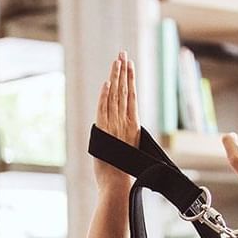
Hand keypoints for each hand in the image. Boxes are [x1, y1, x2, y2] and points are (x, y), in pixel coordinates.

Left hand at [93, 51, 140, 192]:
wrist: (117, 183)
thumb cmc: (124, 172)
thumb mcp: (129, 151)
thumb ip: (127, 137)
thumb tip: (126, 130)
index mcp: (134, 127)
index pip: (132, 97)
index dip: (130, 79)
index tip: (130, 65)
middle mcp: (125, 123)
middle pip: (124, 92)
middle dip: (124, 71)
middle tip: (123, 53)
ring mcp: (114, 126)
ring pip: (115, 97)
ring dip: (115, 77)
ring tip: (117, 60)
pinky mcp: (104, 132)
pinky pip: (104, 109)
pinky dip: (105, 95)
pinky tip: (106, 82)